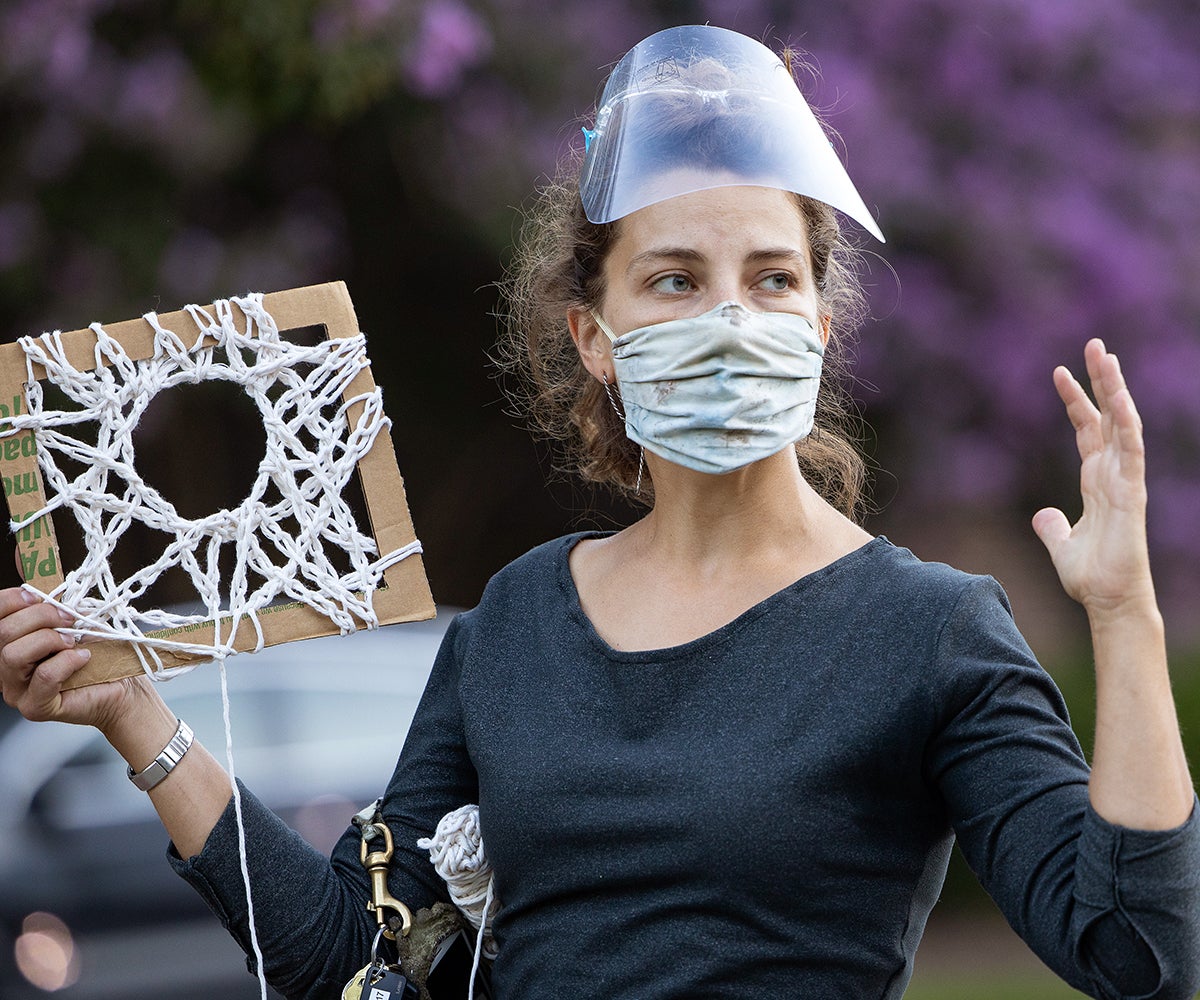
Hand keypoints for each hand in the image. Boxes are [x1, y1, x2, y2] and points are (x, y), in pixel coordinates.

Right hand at [0, 586, 142, 729]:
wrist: (123, 687)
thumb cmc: (98, 653)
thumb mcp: (73, 620)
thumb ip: (53, 600)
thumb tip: (38, 562)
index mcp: (10, 643)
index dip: (12, 600)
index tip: (39, 597)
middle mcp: (5, 668)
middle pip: (3, 632)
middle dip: (40, 617)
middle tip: (69, 619)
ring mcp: (17, 691)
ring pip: (13, 655)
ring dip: (49, 640)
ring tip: (73, 642)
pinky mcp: (35, 707)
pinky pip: (44, 676)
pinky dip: (67, 661)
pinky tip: (83, 658)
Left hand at [1031, 339, 1155, 616]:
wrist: (1108, 602)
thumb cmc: (1091, 577)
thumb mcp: (1061, 545)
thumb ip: (1052, 527)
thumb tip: (1042, 515)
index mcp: (1098, 481)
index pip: (1087, 431)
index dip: (1076, 401)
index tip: (1058, 372)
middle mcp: (1114, 475)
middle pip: (1108, 417)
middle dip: (1101, 381)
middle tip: (1093, 344)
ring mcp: (1127, 481)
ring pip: (1123, 425)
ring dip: (1115, 390)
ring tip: (1105, 356)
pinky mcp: (1133, 494)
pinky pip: (1132, 452)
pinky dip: (1126, 424)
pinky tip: (1119, 399)